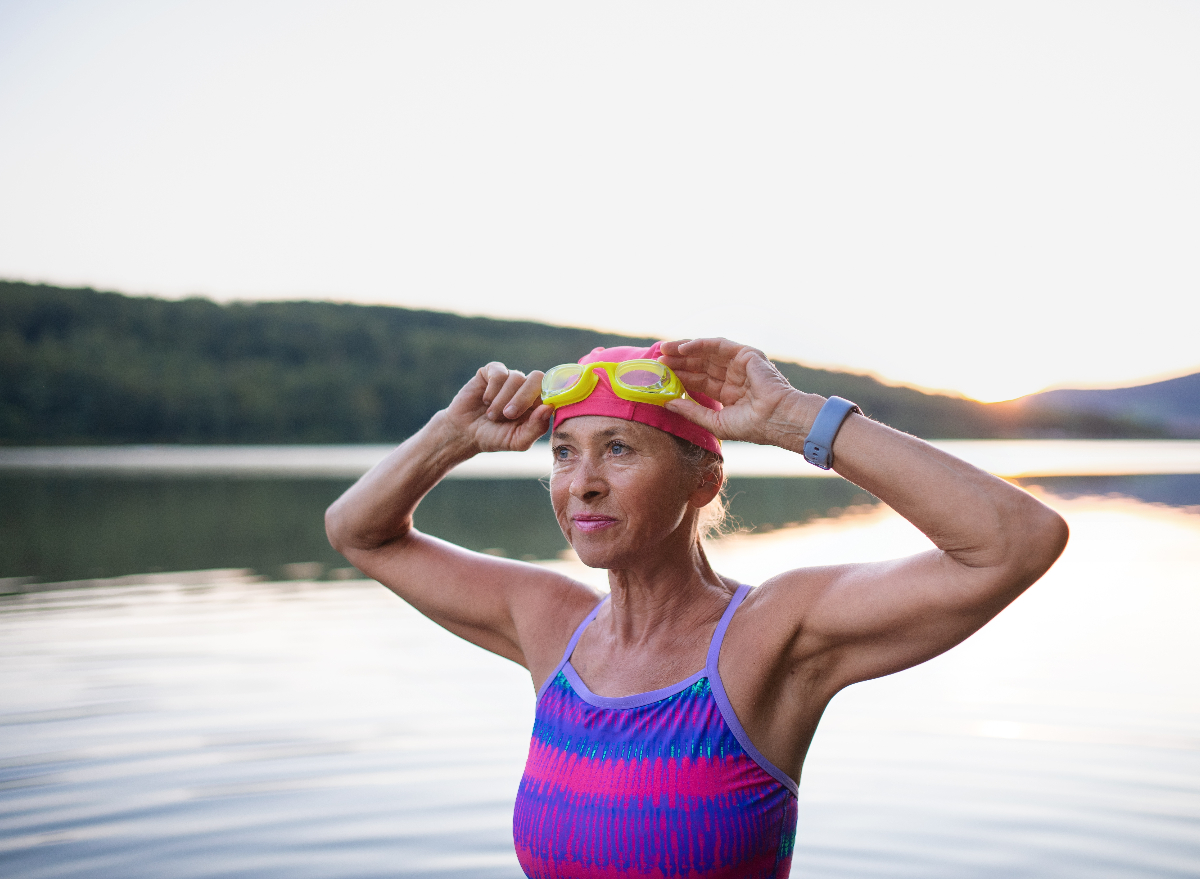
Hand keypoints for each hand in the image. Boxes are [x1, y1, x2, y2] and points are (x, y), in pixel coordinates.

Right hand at [444, 362, 552, 453]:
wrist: (465, 433)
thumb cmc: (495, 437)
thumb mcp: (517, 441)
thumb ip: (536, 428)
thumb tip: (549, 408)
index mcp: (538, 402)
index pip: (553, 390)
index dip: (549, 396)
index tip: (539, 410)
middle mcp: (526, 387)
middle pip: (538, 378)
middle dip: (523, 398)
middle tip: (509, 415)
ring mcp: (510, 377)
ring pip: (516, 378)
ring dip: (502, 400)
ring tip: (492, 415)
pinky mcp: (492, 371)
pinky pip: (498, 373)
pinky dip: (492, 390)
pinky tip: (485, 400)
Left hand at [659, 338, 803, 445]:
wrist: (777, 420)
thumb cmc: (752, 426)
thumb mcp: (715, 422)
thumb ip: (691, 411)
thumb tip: (667, 402)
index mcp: (728, 393)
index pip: (699, 381)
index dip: (680, 377)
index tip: (660, 375)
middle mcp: (733, 376)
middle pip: (699, 365)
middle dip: (678, 362)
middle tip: (657, 360)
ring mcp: (739, 364)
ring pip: (706, 353)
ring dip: (684, 350)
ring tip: (664, 351)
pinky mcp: (745, 354)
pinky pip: (717, 345)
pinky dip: (699, 344)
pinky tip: (682, 349)